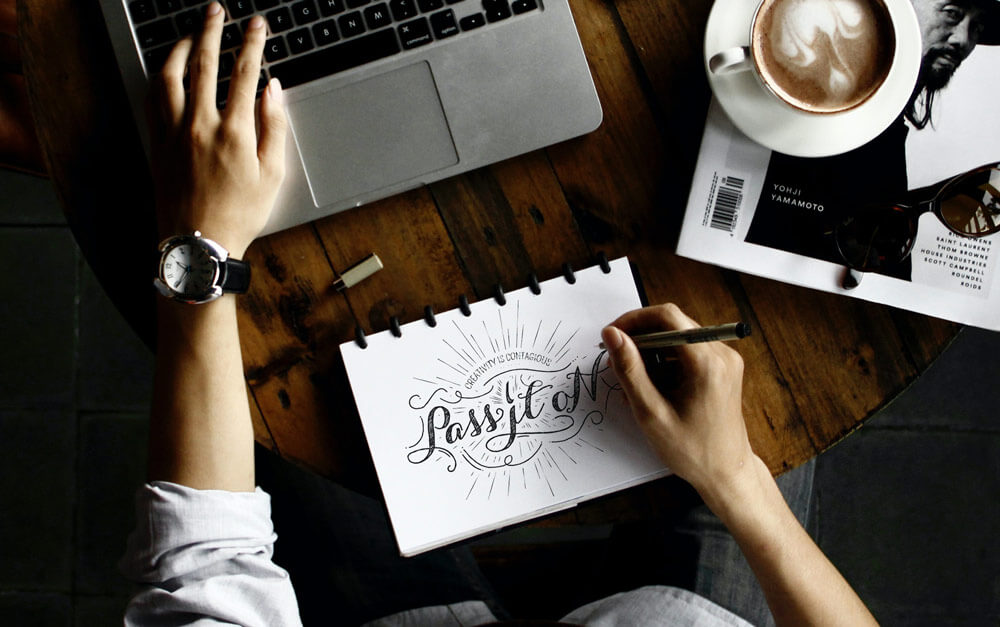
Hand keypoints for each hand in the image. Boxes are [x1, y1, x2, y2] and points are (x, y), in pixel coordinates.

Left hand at [147, 3, 286, 257]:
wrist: (199, 244)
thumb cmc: (240, 215)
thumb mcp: (273, 174)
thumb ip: (275, 127)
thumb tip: (273, 91)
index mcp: (235, 132)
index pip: (244, 73)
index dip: (252, 43)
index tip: (257, 25)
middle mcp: (200, 125)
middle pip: (204, 63)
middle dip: (211, 30)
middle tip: (217, 11)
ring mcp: (174, 132)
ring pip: (171, 76)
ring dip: (180, 48)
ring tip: (190, 34)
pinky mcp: (157, 143)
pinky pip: (154, 98)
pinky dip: (161, 77)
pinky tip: (168, 70)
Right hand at [601, 304, 761, 506]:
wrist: (726, 472)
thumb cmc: (692, 451)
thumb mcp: (651, 413)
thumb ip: (629, 370)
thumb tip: (612, 335)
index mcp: (707, 363)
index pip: (667, 317)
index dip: (634, 320)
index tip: (612, 336)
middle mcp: (722, 354)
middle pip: (673, 324)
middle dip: (641, 338)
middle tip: (618, 362)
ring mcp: (725, 359)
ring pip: (678, 337)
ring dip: (652, 352)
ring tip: (636, 384)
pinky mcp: (723, 367)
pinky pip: (688, 350)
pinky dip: (666, 362)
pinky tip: (654, 388)